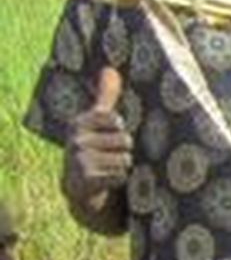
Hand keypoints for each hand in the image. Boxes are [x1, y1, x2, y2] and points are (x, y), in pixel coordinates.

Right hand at [64, 69, 130, 205]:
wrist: (82, 190)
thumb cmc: (97, 150)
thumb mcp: (99, 123)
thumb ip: (105, 97)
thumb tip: (109, 68)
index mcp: (80, 123)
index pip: (115, 120)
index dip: (120, 130)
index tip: (112, 136)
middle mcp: (75, 140)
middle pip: (125, 140)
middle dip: (125, 150)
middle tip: (112, 157)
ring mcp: (78, 161)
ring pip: (125, 159)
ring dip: (124, 166)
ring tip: (111, 169)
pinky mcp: (84, 182)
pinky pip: (120, 175)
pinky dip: (121, 180)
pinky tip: (110, 181)